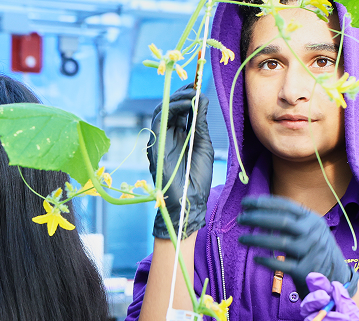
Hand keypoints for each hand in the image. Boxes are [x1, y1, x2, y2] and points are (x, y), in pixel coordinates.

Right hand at [148, 83, 213, 238]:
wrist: (190, 199)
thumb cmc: (197, 176)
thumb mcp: (203, 144)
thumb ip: (200, 123)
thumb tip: (201, 99)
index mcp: (178, 135)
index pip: (179, 110)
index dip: (186, 95)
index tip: (197, 84)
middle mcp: (167, 135)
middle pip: (169, 107)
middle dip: (181, 93)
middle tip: (194, 85)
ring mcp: (159, 139)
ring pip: (162, 110)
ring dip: (177, 98)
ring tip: (192, 92)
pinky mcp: (155, 145)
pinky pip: (160, 120)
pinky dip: (173, 109)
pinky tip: (187, 104)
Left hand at [237, 195, 357, 297]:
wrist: (336, 277)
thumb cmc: (313, 250)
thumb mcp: (308, 230)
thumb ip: (290, 220)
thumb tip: (257, 209)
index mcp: (312, 219)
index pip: (285, 205)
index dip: (264, 203)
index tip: (245, 203)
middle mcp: (314, 233)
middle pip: (282, 221)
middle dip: (257, 218)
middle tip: (240, 219)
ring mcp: (312, 251)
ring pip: (280, 242)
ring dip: (257, 239)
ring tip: (241, 239)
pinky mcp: (307, 270)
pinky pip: (283, 264)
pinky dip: (267, 261)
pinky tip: (255, 259)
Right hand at [300, 273, 358, 320]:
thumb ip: (349, 306)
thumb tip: (336, 287)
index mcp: (340, 319)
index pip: (325, 300)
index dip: (319, 288)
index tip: (316, 277)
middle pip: (310, 309)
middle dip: (313, 298)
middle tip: (324, 295)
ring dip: (325, 316)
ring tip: (343, 320)